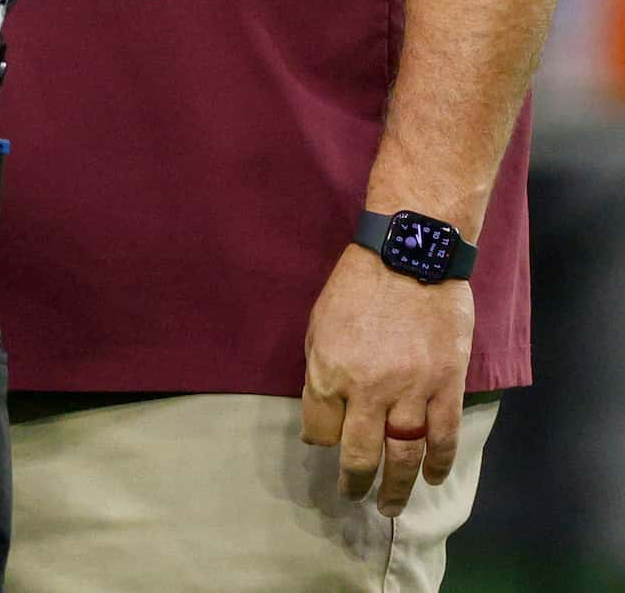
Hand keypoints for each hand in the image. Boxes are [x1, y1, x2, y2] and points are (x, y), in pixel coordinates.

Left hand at [300, 244, 472, 514]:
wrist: (411, 257)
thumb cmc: (357, 285)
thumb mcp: (319, 324)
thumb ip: (321, 369)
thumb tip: (325, 408)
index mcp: (329, 372)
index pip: (318, 428)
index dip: (320, 439)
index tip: (326, 444)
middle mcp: (368, 390)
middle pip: (360, 453)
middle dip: (356, 482)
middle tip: (355, 497)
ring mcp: (411, 391)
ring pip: (404, 455)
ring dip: (397, 486)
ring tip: (389, 506)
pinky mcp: (446, 386)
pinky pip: (443, 436)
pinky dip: (439, 463)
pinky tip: (432, 478)